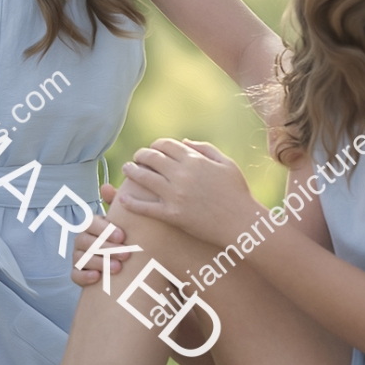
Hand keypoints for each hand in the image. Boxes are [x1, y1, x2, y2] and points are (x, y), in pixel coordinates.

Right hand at [70, 181, 119, 285]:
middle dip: (106, 248)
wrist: (129, 263)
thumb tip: (105, 187)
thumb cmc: (125, 238)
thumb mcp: (124, 221)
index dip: (104, 229)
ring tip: (117, 268)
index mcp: (92, 225)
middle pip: (86, 241)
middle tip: (126, 254)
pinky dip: (84, 276)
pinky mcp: (78, 275)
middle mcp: (82, 240)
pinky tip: (97, 277)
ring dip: (99, 262)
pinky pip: (75, 275)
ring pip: (81, 258)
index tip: (123, 236)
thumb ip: (117, 204)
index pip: (90, 223)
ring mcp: (78, 257)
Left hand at [113, 140, 259, 248]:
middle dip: (140, 155)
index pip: (165, 145)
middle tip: (135, 158)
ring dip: (131, 171)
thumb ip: (205, 149)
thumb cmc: (237, 192)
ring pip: (144, 178)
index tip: (152, 150)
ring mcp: (175, 195)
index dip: (155, 145)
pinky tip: (123, 198)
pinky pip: (145, 207)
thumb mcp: (226, 163)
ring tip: (126, 170)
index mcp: (194, 160)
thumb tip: (184, 142)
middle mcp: (182, 175)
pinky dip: (131, 202)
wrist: (241, 223)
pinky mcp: (172, 215)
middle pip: (151, 158)